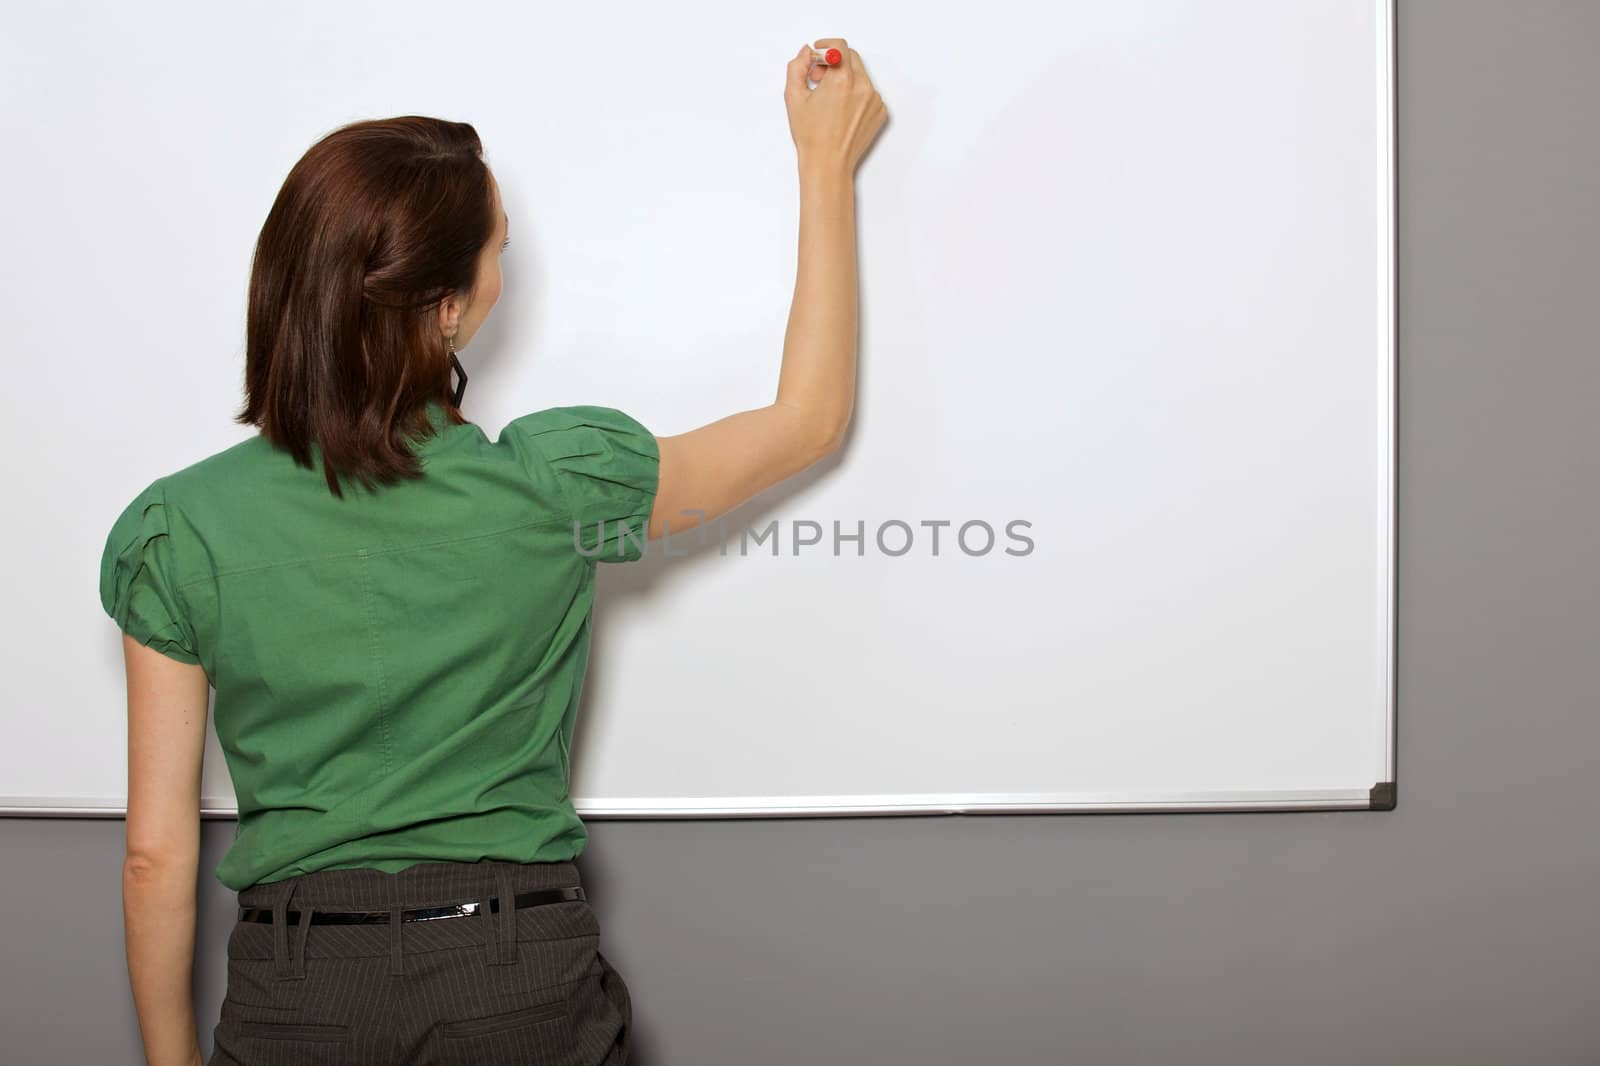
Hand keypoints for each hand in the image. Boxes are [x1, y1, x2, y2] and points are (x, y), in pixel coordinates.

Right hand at [784, 38, 888, 173]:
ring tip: (829, 99)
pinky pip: (868, 92)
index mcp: (842, 80)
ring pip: (860, 75)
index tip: (819, 52)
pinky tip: (841, 111)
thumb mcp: (794, 97)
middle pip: (851, 58)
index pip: (839, 47)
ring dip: (845, 79)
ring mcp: (875, 100)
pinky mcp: (880, 111)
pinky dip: (855, 94)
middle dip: (834, 63)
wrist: (828, 164)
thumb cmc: (811, 136)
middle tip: (818, 80)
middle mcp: (863, 87)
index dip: (826, 46)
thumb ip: (797, 67)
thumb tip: (805, 53)